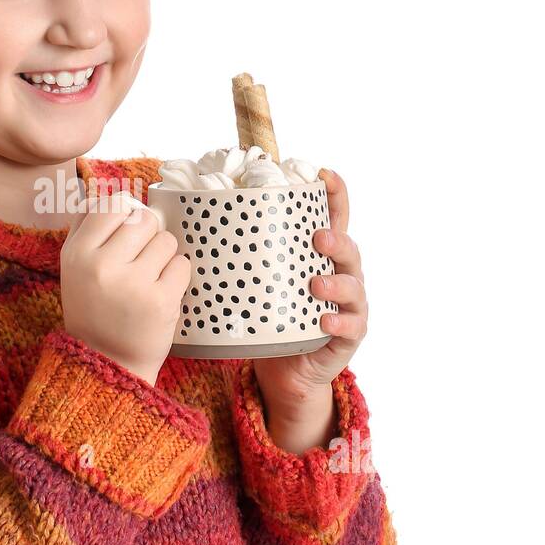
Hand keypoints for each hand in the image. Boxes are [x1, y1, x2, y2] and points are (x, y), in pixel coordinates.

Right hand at [60, 190, 189, 386]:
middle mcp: (101, 265)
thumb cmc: (94, 309)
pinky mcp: (161, 301)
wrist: (107, 364)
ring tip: (148, 280)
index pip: (112, 205)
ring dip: (164, 257)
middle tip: (139, 262)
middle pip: (145, 219)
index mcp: (76, 253)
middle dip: (148, 236)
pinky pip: (182, 265)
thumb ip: (87, 226)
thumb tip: (118, 194)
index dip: (126, 214)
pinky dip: (177, 277)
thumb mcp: (73, 268)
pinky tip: (161, 293)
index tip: (126, 233)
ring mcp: (132, 283)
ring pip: (167, 241)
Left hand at [252, 167, 368, 414]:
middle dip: (336, 239)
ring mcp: (348, 306)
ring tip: (317, 283)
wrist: (284, 371)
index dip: (334, 194)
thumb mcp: (257, 281)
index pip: (333, 217)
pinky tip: (325, 320)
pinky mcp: (348, 336)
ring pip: (354, 286)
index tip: (323, 174)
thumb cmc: (269, 317)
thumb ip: (241, 255)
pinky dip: (339, 322)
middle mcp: (340, 275)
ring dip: (337, 282)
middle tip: (316, 236)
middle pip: (349, 248)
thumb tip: (191, 222)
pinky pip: (351, 327)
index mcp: (319, 255)